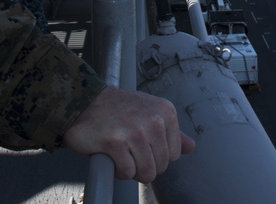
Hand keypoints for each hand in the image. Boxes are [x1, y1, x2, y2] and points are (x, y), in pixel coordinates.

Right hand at [63, 87, 195, 181]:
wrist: (85, 101)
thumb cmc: (118, 109)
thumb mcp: (149, 113)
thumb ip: (171, 132)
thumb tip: (191, 147)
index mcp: (166, 111)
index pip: (174, 155)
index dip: (156, 156)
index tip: (141, 144)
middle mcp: (154, 120)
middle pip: (161, 166)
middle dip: (144, 166)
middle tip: (129, 150)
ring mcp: (135, 131)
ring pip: (146, 173)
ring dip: (131, 170)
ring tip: (121, 153)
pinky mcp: (116, 142)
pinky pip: (127, 173)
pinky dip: (118, 170)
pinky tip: (111, 155)